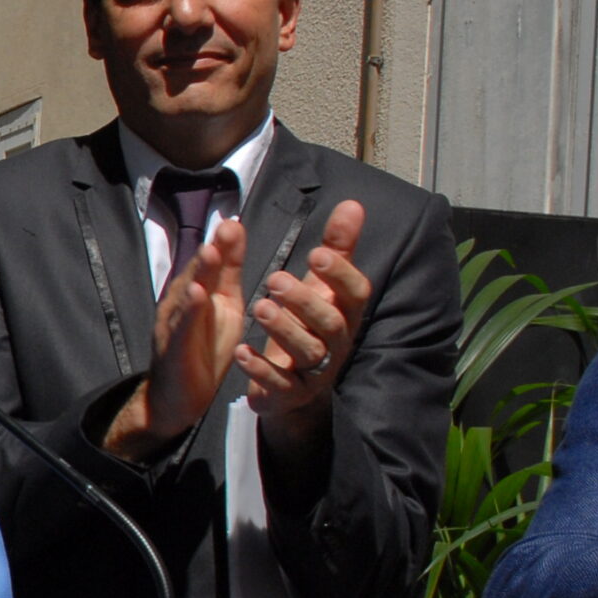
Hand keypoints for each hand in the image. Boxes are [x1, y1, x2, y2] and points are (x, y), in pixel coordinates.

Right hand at [105, 216, 246, 459]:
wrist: (177, 397)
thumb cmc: (201, 349)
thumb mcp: (224, 306)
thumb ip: (228, 271)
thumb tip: (234, 230)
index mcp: (197, 292)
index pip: (210, 264)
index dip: (223, 243)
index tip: (236, 220)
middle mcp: (180, 303)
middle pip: (196, 273)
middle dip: (210, 251)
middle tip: (225, 227)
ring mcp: (173, 324)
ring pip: (186, 295)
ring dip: (197, 273)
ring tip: (210, 252)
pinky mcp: (173, 347)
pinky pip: (181, 326)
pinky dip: (188, 310)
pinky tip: (197, 294)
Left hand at [239, 199, 368, 464]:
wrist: (294, 383)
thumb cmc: (308, 322)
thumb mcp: (321, 285)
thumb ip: (336, 247)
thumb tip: (353, 204)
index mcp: (345, 313)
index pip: (356, 294)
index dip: (341, 275)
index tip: (317, 254)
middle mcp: (336, 344)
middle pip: (331, 323)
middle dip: (306, 301)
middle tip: (275, 280)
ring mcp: (315, 372)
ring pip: (307, 352)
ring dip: (284, 329)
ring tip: (259, 306)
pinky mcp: (289, 394)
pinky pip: (280, 385)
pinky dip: (261, 370)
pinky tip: (241, 352)